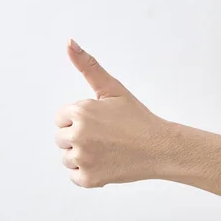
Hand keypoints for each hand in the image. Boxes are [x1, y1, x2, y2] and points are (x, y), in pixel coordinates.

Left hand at [55, 39, 169, 187]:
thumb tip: (69, 42)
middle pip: (60, 138)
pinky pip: (75, 176)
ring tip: (107, 151)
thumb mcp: (113, 89)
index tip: (100, 123)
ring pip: (66, 158)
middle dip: (78, 137)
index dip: (79, 120)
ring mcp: (83, 158)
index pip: (61, 118)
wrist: (160, 148)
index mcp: (80, 111)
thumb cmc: (137, 117)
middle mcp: (77, 135)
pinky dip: (87, 173)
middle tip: (105, 138)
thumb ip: (88, 66)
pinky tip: (106, 163)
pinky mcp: (88, 178)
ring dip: (81, 156)